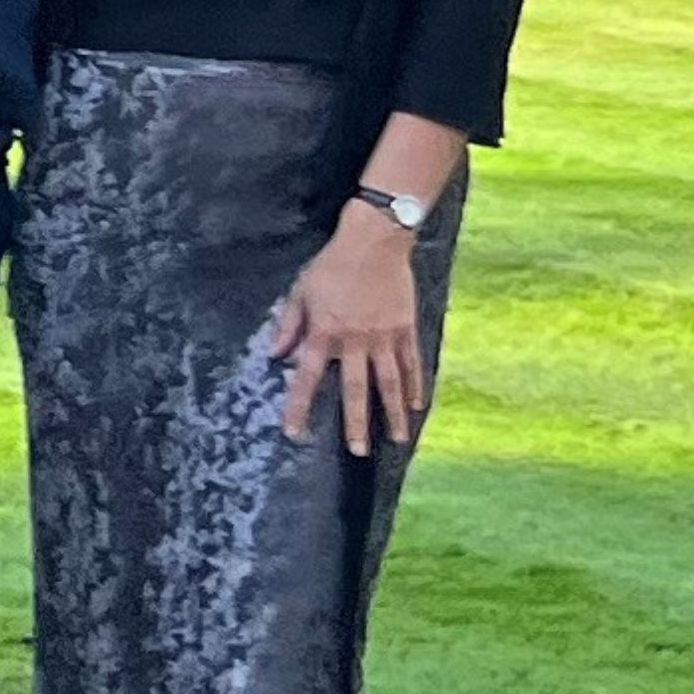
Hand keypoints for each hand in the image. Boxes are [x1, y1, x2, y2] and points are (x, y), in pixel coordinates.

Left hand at [272, 206, 436, 457]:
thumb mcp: (300, 292)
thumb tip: (275, 355)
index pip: (308, 378)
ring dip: (393, 413)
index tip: (294, 432)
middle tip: (357, 452)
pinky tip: (418, 405)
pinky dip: (416, 385)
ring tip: (397, 439)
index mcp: (325, 332)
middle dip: (356, 422)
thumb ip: (289, 325)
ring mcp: (385, 336)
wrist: (374, 241)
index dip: (299, 406)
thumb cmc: (332, 265)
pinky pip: (412, 362)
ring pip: (390, 382)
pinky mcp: (406, 327)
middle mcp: (355, 340)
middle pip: (357, 389)